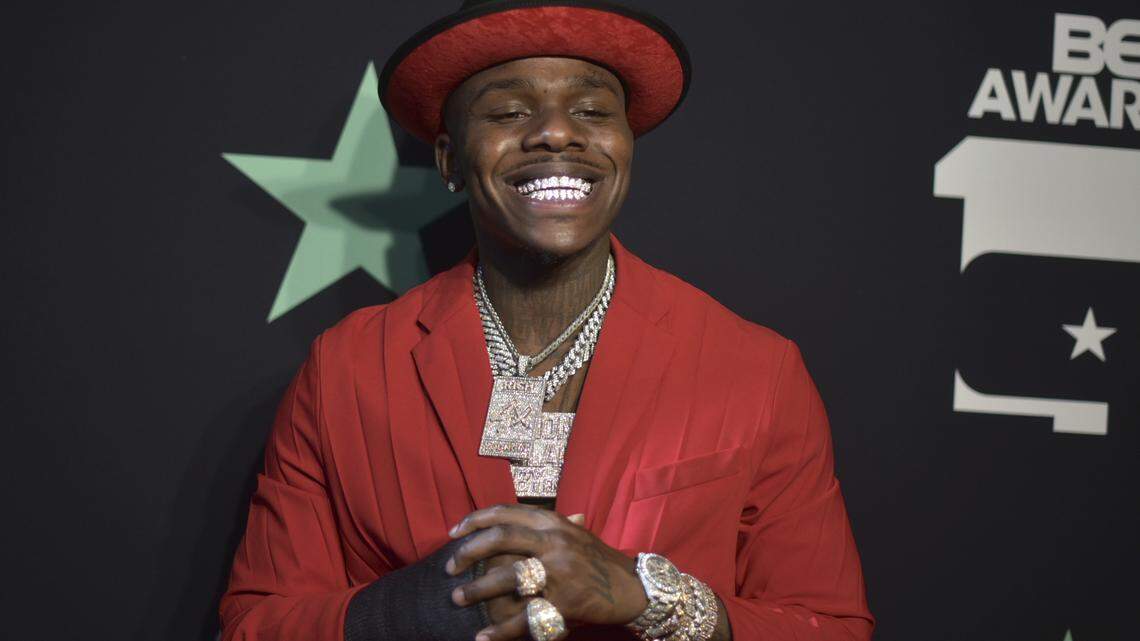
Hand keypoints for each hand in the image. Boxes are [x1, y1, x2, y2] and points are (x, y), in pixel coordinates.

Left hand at [446, 506, 648, 639]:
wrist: (635, 587)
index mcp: (554, 522)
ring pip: (508, 577)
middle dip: (468, 553)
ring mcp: (561, 570)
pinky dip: (502, 631)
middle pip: (501, 538)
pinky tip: (483, 638)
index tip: (454, 533)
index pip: (506, 512)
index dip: (475, 520)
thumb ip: (543, 526)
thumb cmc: (598, 560)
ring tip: (458, 599)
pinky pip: (527, 617)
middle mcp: (556, 541)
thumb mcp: (574, 534)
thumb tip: (506, 518)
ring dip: (477, 590)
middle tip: (450, 567)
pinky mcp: (566, 601)